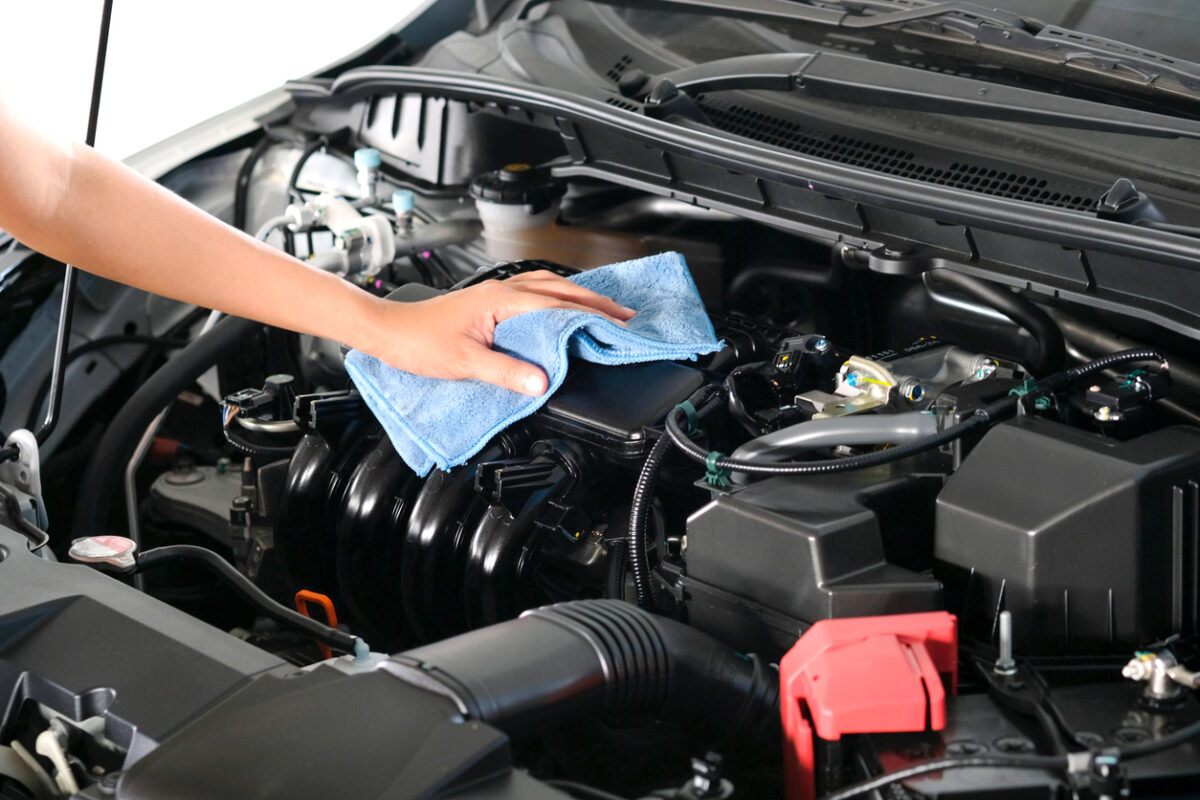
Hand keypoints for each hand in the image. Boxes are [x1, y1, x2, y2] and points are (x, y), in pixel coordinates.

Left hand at [361, 271, 635, 394]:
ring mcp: (495, 293)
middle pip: (560, 289)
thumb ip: (506, 371)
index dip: (592, 316)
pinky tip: (560, 305)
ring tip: (602, 308)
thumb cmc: (419, 342)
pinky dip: (556, 296)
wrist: (388, 331)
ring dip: (577, 296)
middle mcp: (502, 290)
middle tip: (624, 315)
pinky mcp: (488, 301)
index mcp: (502, 301)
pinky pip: (532, 292)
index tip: (618, 325)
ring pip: (547, 286)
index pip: (558, 306)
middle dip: (595, 302)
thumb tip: (541, 381)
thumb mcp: (465, 362)